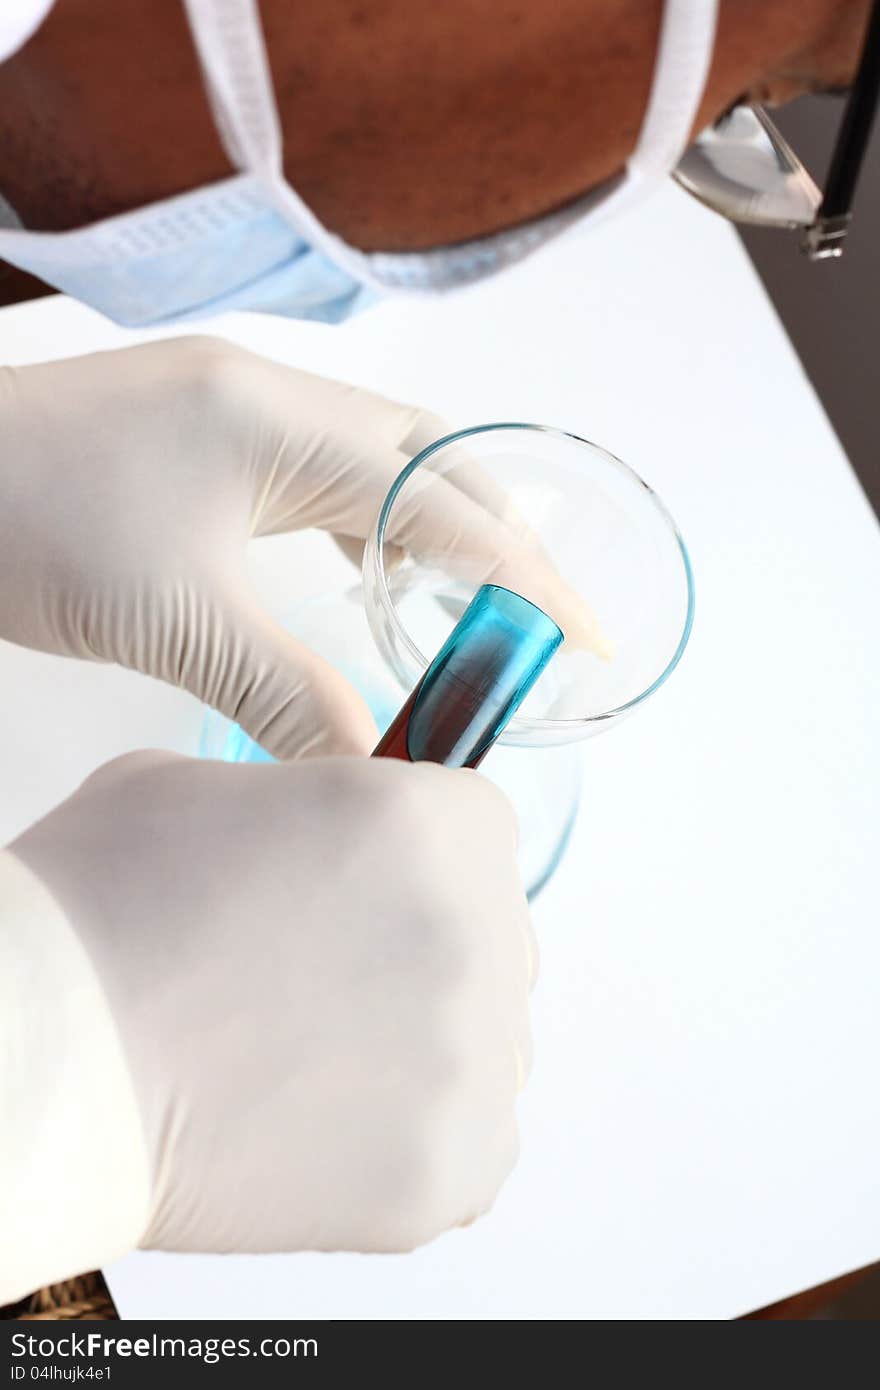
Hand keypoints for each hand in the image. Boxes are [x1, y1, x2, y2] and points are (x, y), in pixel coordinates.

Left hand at [0, 336, 599, 759]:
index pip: (440, 497)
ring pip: (380, 462)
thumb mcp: (173, 620)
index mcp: (279, 420)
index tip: (581, 630)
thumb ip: (289, 693)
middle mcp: (274, 398)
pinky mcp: (209, 439)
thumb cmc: (24, 520)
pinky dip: (369, 527)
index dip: (521, 572)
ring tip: (474, 608)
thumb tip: (373, 771)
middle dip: (499, 539)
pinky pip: (323, 476)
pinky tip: (373, 575)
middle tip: (544, 623)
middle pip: (432, 458)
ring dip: (437, 529)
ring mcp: (239, 411)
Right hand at [10, 751, 534, 1254]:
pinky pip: (472, 1145)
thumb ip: (305, 794)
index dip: (415, 854)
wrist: (47, 1065)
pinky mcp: (448, 1169)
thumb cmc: (100, 918)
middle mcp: (474, 933)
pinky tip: (324, 1123)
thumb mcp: (197, 786)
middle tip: (324, 979)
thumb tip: (331, 834)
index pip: (475, 827)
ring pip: (485, 1042)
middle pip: (492, 933)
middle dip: (421, 947)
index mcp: (427, 821)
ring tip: (312, 1058)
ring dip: (423, 1044)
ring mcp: (469, 1060)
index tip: (364, 887)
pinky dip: (412, 1137)